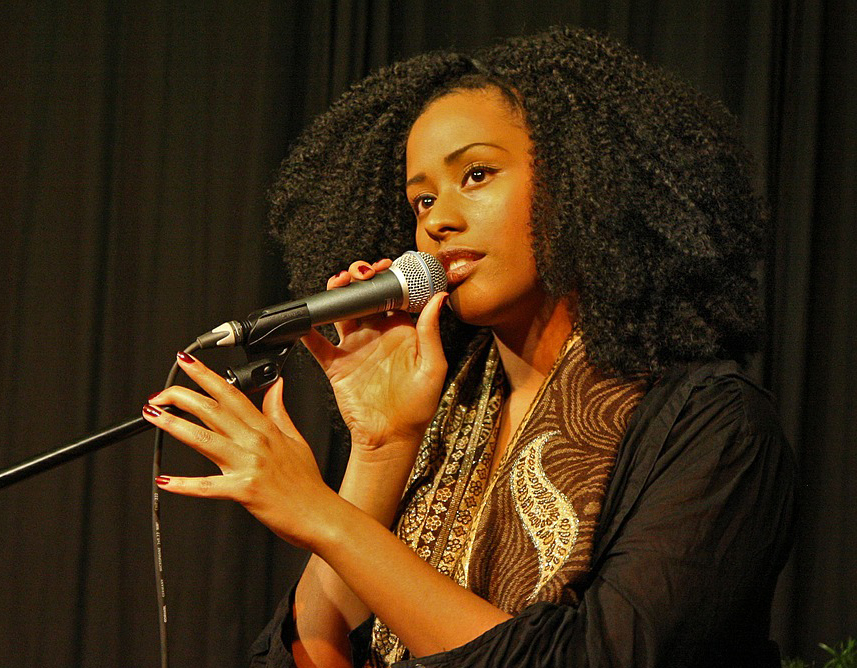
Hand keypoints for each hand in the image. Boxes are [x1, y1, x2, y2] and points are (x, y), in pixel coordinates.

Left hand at [143, 352, 339, 550]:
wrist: (320, 515)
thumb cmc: (307, 484)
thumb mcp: (296, 440)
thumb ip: (279, 412)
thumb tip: (276, 386)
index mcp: (265, 429)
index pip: (231, 394)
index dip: (207, 376)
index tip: (187, 364)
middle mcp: (255, 442)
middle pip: (213, 410)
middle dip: (182, 396)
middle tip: (159, 393)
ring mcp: (249, 465)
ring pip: (205, 439)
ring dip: (175, 426)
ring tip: (154, 416)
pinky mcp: (244, 490)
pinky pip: (208, 486)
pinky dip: (184, 485)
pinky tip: (164, 481)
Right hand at [301, 259, 447, 459]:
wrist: (391, 438)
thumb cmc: (418, 407)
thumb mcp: (432, 368)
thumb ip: (431, 332)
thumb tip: (439, 298)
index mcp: (402, 331)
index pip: (393, 296)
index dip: (388, 278)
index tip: (386, 267)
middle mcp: (377, 335)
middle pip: (364, 298)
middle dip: (360, 278)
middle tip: (360, 272)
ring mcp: (355, 348)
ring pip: (341, 312)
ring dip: (337, 294)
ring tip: (338, 283)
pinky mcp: (337, 364)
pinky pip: (318, 345)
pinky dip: (308, 331)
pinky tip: (306, 320)